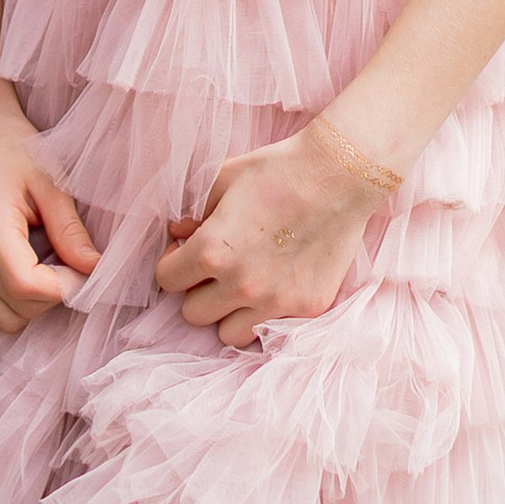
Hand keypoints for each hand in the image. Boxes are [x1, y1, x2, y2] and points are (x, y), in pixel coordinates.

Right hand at [0, 73, 101, 336]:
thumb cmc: (14, 148)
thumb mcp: (51, 180)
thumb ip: (71, 230)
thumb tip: (96, 270)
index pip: (26, 286)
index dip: (64, 287)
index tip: (86, 267)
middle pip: (16, 309)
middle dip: (53, 295)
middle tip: (70, 261)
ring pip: (2, 319)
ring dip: (34, 304)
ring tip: (49, 265)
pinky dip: (14, 305)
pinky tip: (30, 272)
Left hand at [154, 127, 383, 347]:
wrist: (337, 175)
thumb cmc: (276, 169)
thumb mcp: (223, 178)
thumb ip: (192, 211)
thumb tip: (176, 232)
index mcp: (212, 250)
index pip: (167, 280)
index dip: (173, 262)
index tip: (186, 251)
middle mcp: (241, 284)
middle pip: (193, 314)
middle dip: (199, 290)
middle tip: (217, 268)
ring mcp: (276, 302)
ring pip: (230, 334)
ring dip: (230, 313)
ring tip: (244, 285)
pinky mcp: (308, 308)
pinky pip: (273, 329)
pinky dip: (268, 314)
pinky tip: (275, 286)